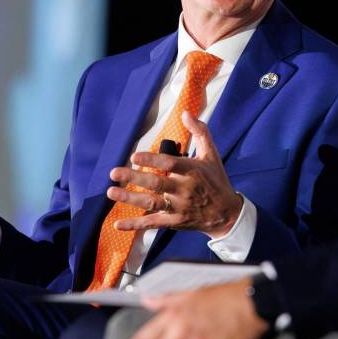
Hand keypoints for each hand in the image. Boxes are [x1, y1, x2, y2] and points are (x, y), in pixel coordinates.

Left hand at [107, 112, 242, 237]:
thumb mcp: (211, 154)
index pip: (170, 164)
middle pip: (156, 183)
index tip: (134, 156)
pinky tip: (117, 224)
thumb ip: (200, 131)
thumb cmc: (216, 180)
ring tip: (111, 192)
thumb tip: (185, 113)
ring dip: (130, 198)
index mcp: (192, 171)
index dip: (151, 159)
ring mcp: (178, 208)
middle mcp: (184, 190)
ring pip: (151, 203)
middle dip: (134, 178)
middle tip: (113, 172)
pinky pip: (152, 224)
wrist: (227, 213)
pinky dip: (135, 225)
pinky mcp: (174, 222)